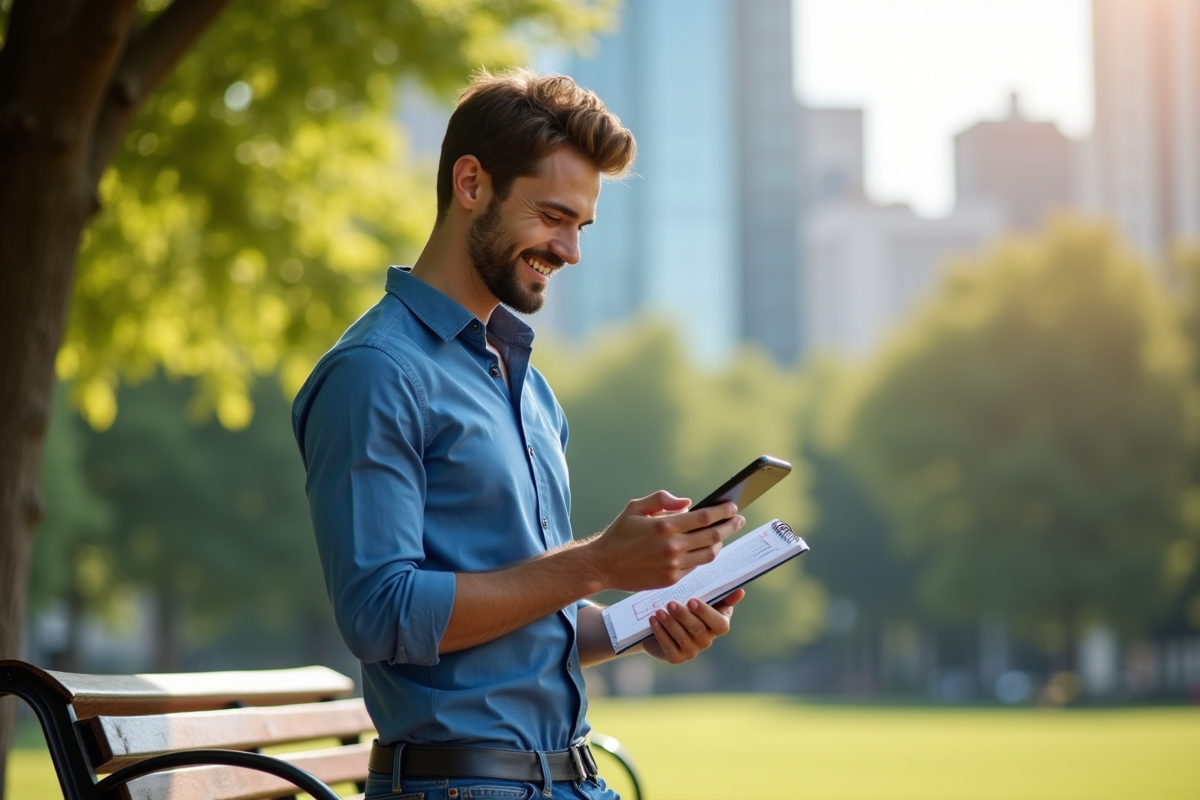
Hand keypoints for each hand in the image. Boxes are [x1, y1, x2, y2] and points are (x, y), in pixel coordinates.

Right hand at [585, 492, 744, 592]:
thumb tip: (688, 503)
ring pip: (709, 554)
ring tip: (724, 534)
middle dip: (731, 526)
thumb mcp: (635, 507)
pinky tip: (705, 548)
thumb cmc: (619, 534)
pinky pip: (695, 567)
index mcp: (665, 525)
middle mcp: (673, 546)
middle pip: (714, 536)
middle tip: (739, 519)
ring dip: (721, 543)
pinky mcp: (671, 579)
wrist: (604, 566)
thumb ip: (662, 499)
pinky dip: (703, 556)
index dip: (723, 511)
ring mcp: (674, 565)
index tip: (732, 507)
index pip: (705, 517)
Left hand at [642, 589, 744, 663]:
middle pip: (698, 629)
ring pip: (683, 637)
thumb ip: (721, 596)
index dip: (706, 613)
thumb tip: (740, 592)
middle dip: (684, 616)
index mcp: (718, 625)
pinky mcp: (676, 658)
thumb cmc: (687, 607)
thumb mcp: (703, 598)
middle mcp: (707, 640)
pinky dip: (661, 633)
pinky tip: (654, 621)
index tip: (692, 600)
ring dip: (670, 623)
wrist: (662, 623)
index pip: (719, 623)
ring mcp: (692, 651)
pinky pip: (669, 647)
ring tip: (659, 611)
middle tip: (671, 603)